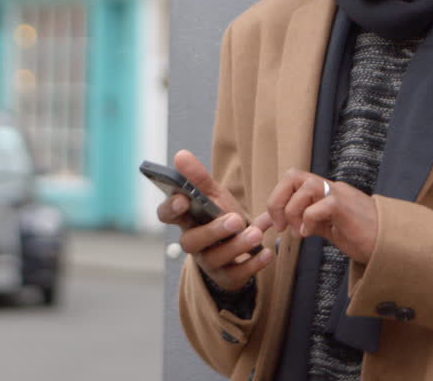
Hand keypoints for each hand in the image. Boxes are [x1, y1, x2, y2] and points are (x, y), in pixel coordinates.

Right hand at [155, 149, 273, 290]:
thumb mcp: (213, 195)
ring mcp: (209, 262)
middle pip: (191, 241)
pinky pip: (236, 275)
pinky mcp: (227, 277)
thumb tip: (180, 155)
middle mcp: (193, 243)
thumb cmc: (220, 216)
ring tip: (255, 233)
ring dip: (237, 246)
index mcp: (185, 219)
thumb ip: (198, 177)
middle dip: (212, 231)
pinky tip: (266, 253)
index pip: (166, 215)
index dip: (171, 209)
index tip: (182, 200)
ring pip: (215, 259)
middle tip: (234, 219)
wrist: (241, 245)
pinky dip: (253, 264)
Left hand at [260, 168, 377, 264]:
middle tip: (281, 225)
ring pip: (305, 186)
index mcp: (323, 190)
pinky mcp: (346, 207)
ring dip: (293, 210)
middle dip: (278, 200)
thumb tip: (278, 222)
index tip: (276, 224)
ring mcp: (339, 194)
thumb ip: (303, 220)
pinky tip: (310, 234)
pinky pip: (319, 206)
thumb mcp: (325, 227)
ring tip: (299, 231)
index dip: (276, 199)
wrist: (388, 244)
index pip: (291, 179)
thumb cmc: (358, 236)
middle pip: (292, 175)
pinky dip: (308, 220)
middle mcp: (330, 187)